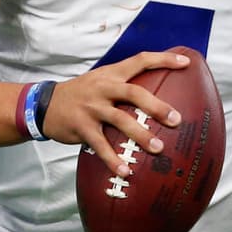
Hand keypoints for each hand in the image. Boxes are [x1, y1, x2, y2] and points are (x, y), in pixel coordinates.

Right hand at [41, 51, 184, 177]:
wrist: (45, 104)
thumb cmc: (82, 94)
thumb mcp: (100, 80)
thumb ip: (124, 84)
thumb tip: (156, 96)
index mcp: (111, 74)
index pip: (140, 60)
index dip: (163, 60)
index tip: (185, 62)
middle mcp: (103, 88)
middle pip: (134, 93)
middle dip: (156, 106)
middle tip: (176, 119)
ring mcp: (92, 108)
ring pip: (120, 120)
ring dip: (141, 135)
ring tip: (159, 148)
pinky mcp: (82, 127)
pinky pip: (100, 146)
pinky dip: (113, 160)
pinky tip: (126, 171)